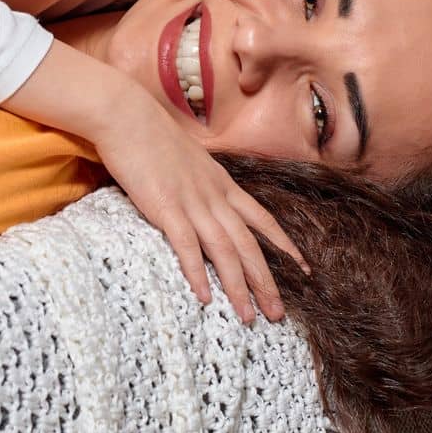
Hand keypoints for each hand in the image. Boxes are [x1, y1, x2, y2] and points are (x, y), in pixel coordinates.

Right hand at [94, 94, 307, 324]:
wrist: (127, 115)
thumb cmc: (151, 136)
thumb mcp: (189, 159)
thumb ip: (201, 181)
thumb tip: (205, 197)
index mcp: (222, 183)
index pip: (263, 219)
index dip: (284, 245)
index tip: (304, 269)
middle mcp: (214, 195)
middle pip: (248, 244)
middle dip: (265, 281)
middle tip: (277, 314)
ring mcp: (192, 201)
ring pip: (224, 250)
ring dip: (238, 286)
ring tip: (248, 317)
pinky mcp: (166, 207)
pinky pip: (187, 245)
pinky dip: (197, 272)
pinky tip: (204, 297)